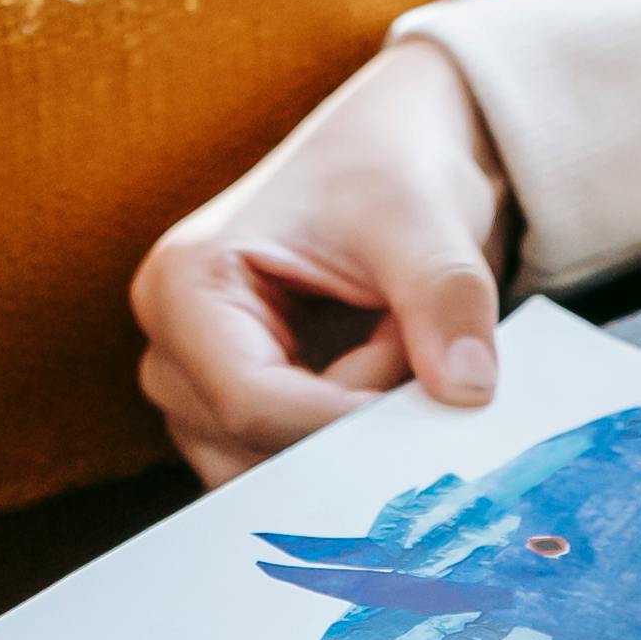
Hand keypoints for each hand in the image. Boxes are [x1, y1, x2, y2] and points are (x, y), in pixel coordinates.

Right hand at [130, 38, 517, 482]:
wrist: (397, 162)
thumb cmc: (388, 168)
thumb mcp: (421, 216)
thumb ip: (444, 298)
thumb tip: (468, 390)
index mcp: (183, 284)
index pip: (251, 402)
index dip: (346, 419)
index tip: (429, 391)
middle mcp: (172, 350)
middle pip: (257, 450)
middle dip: (353, 426)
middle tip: (418, 350)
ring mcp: (201, 394)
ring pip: (279, 477)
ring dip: (356, 437)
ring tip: (399, 345)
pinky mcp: (242, 422)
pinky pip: (297, 475)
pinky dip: (354, 448)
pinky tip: (390, 378)